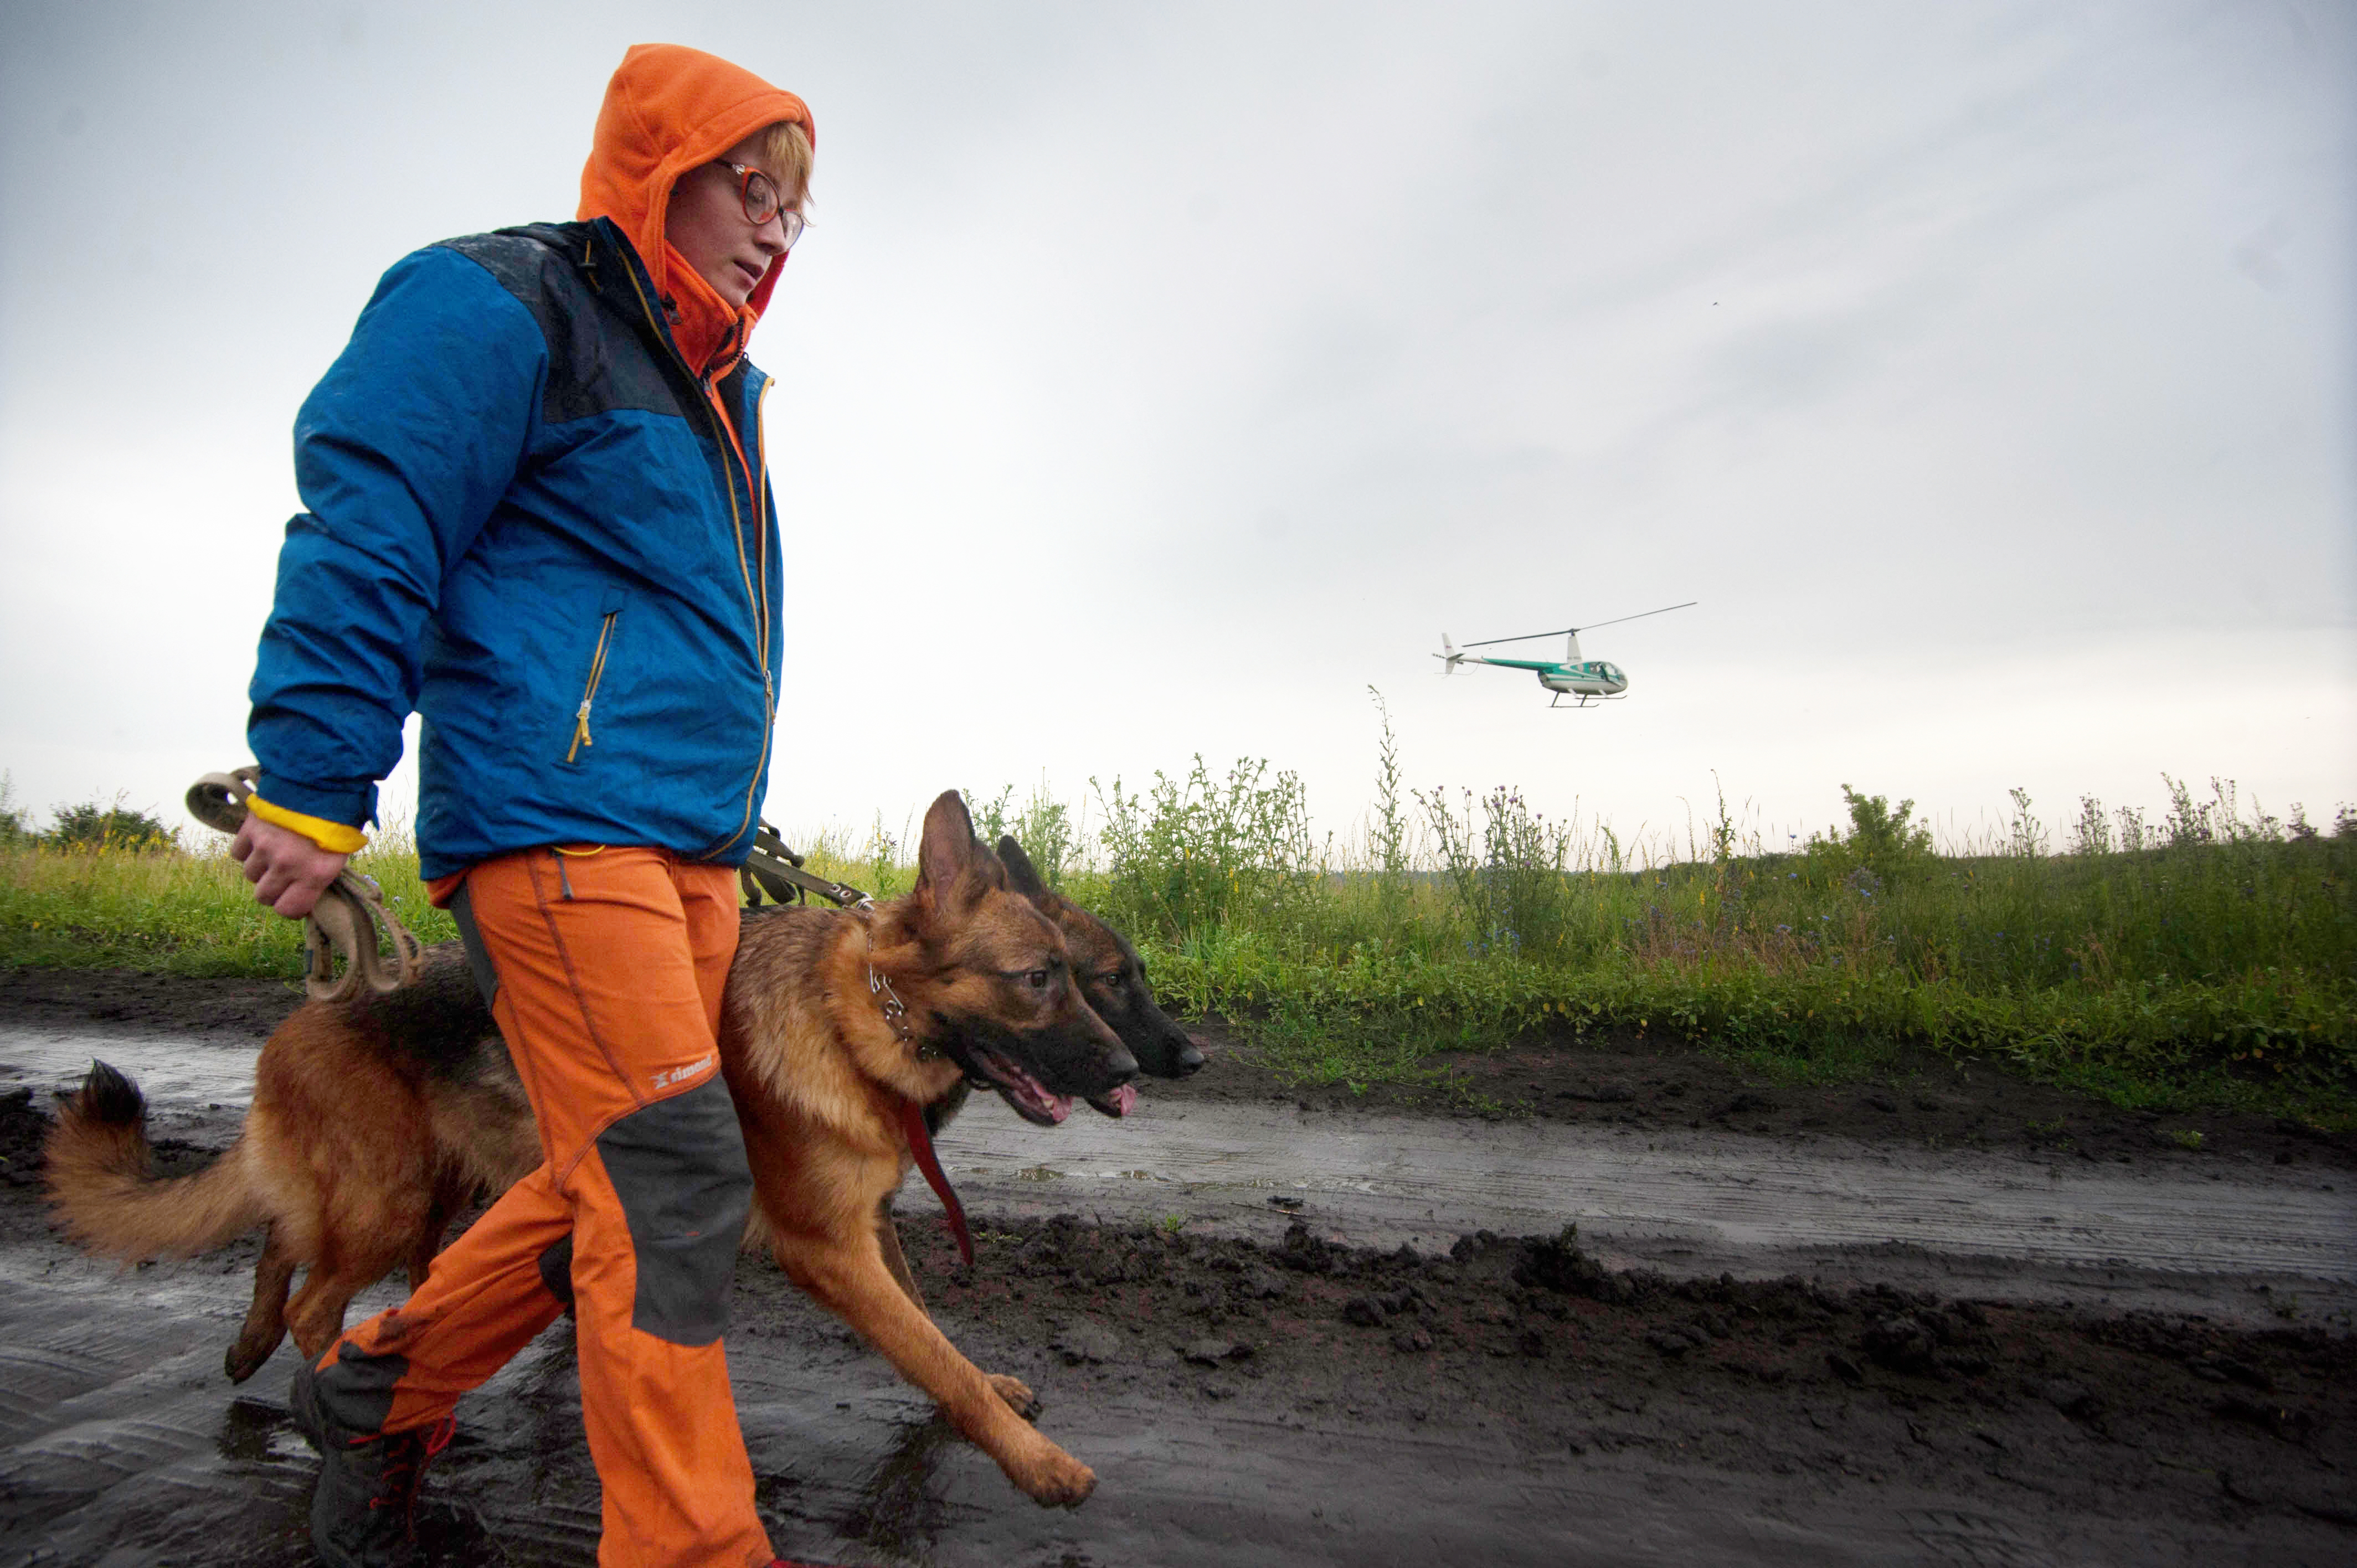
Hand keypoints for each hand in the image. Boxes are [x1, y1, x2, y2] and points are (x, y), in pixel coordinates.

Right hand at [230, 814, 350, 918]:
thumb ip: (321, 875)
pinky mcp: (250, 830)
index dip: (289, 908)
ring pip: (250, 875)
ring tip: (274, 853)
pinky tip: (261, 840)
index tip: (293, 900)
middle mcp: (287, 865)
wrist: (321, 780)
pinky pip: (238, 853)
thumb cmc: (338, 818)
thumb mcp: (341, 852)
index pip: (287, 910)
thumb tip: (306, 894)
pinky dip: (247, 850)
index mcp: (315, 874)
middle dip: (272, 890)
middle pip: (263, 896)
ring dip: (260, 868)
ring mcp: (265, 848)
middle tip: (282, 877)